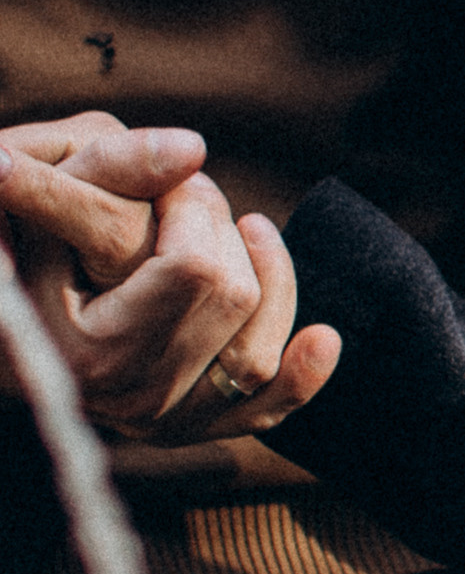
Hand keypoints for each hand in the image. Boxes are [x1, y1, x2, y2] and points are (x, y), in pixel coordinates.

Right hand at [0, 115, 341, 439]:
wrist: (10, 302)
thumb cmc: (20, 228)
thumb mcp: (53, 184)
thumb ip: (117, 165)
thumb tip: (196, 148)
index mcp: (88, 352)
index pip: (194, 268)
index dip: (195, 207)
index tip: (168, 182)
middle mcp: (129, 401)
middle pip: (233, 299)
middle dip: (221, 229)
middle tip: (183, 199)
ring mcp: (162, 421)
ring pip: (258, 352)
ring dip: (269, 277)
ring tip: (246, 229)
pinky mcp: (187, 425)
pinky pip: (262, 411)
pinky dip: (301, 377)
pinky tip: (325, 338)